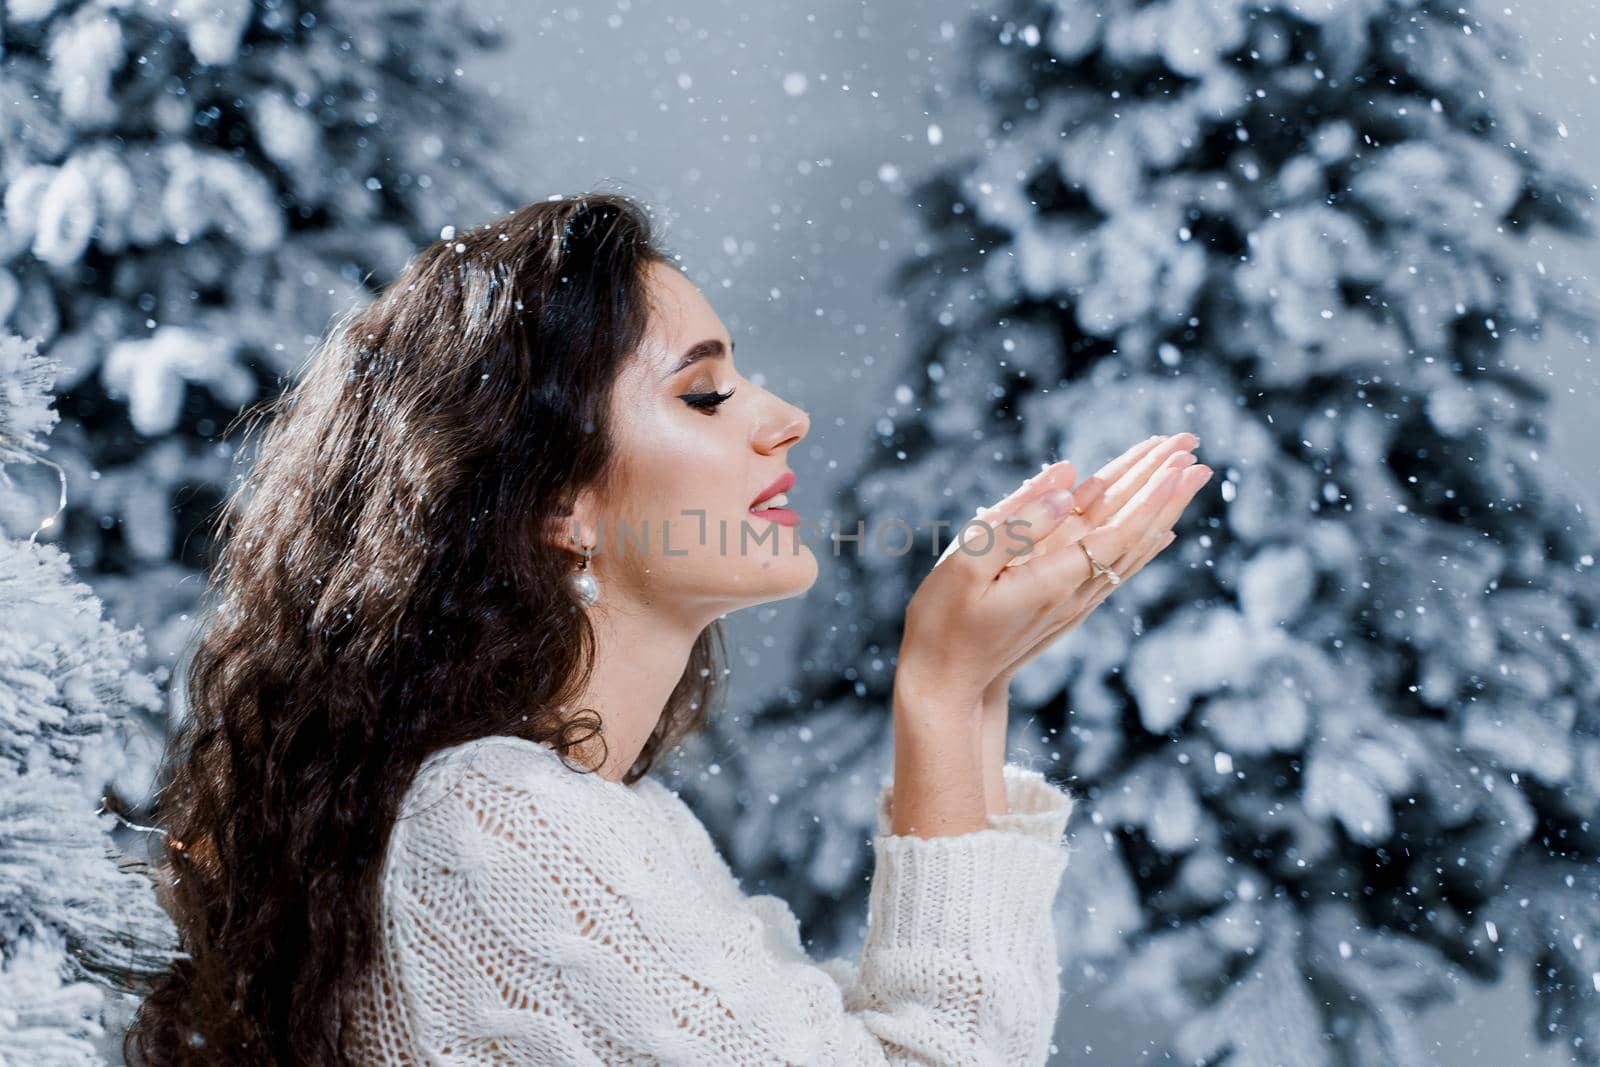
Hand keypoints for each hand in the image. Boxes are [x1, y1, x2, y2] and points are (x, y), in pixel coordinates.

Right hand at [898, 432, 1210, 716]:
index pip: (1118, 529)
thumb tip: (1068, 484)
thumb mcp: (966, 563)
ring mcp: (1075, 603)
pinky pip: (1119, 567)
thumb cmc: (945, 621)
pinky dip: (1145, 543)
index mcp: (1053, 577)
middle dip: (1164, 488)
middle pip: (1134, 533)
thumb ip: (1018, 521)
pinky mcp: (1067, 608)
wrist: (946, 685)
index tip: (1178, 458)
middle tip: (1194, 447)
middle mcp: (1075, 592)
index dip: (1149, 493)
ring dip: (1162, 509)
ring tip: (1190, 476)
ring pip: (1132, 549)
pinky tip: (1162, 532)